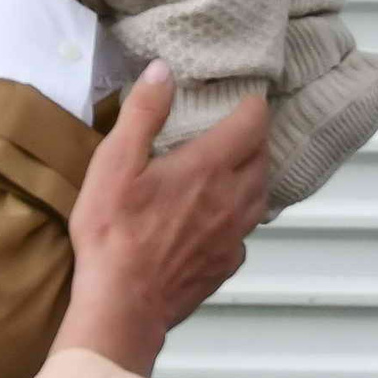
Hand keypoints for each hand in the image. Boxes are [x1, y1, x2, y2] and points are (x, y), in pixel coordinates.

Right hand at [50, 63, 270, 376]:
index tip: (241, 98)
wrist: (122, 306)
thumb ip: (143, 113)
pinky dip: (237, 216)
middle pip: (263, 157)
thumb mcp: (114, 163)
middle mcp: (233, 198)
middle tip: (232, 129)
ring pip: (260, 195)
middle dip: (253, 139)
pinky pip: (244, 231)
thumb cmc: (114, 232)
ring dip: (252, 176)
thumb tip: (164, 71)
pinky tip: (215, 219)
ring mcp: (234, 235)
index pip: (254, 123)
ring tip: (230, 169)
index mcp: (210, 166)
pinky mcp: (226, 264)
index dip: (251, 106)